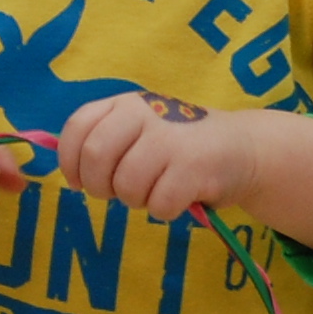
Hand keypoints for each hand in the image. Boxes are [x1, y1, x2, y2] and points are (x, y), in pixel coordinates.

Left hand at [52, 91, 267, 225]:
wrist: (243, 148)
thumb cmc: (181, 145)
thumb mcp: (141, 130)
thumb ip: (106, 139)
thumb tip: (69, 170)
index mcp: (126, 103)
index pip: (78, 127)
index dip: (70, 161)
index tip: (78, 181)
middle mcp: (145, 113)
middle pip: (95, 157)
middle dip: (99, 186)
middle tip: (117, 193)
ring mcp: (170, 137)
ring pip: (126, 186)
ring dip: (137, 200)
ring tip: (156, 190)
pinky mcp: (194, 165)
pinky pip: (158, 204)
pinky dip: (166, 210)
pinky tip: (180, 197)